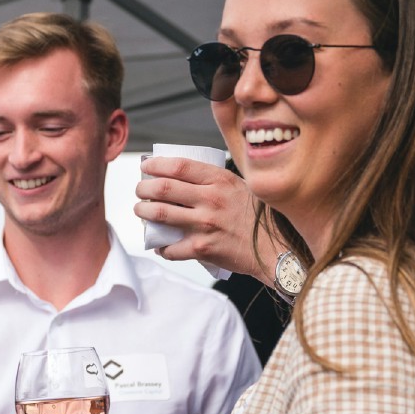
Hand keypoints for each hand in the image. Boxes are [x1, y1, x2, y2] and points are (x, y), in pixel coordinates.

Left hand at [135, 155, 273, 281]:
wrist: (274, 247)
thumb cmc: (257, 216)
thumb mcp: (240, 187)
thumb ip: (214, 181)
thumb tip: (182, 176)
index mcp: (219, 180)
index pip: (179, 166)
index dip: (156, 165)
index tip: (145, 167)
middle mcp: (211, 200)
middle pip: (163, 189)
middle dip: (143, 188)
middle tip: (140, 191)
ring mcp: (205, 224)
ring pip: (161, 214)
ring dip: (144, 212)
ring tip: (141, 211)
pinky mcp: (202, 248)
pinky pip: (171, 248)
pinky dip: (160, 247)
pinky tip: (159, 245)